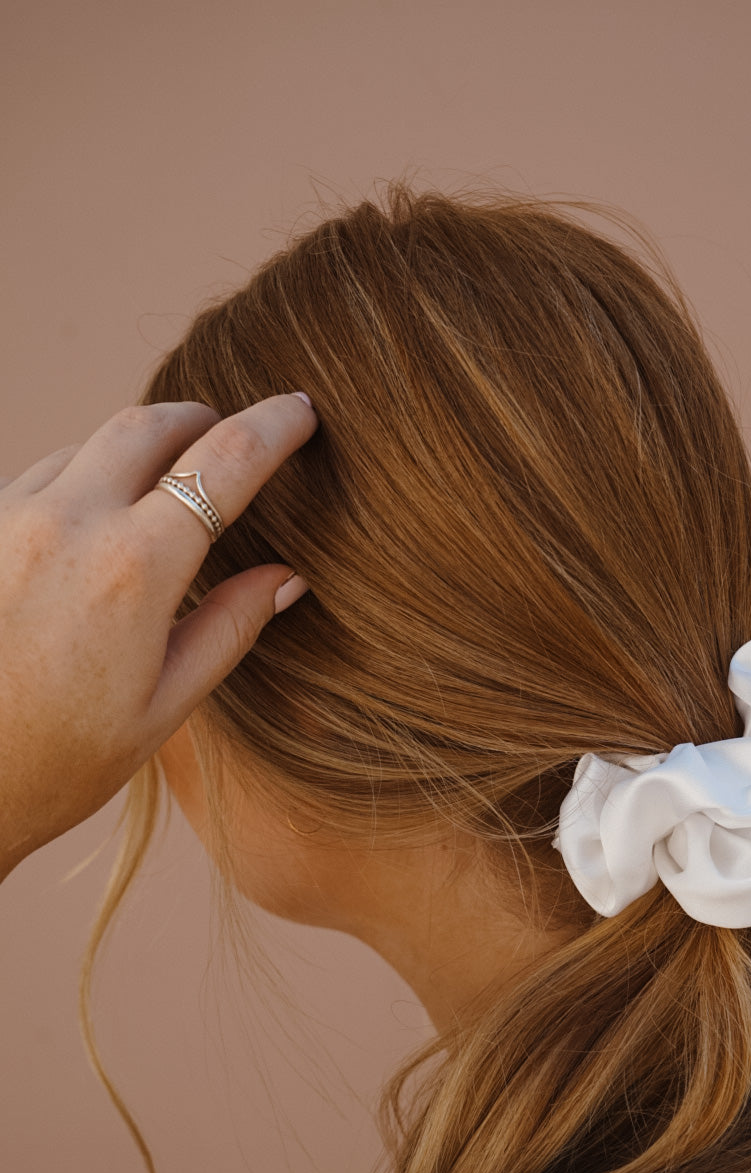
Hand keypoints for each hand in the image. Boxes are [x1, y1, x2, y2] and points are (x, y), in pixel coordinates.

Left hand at [0, 394, 317, 880]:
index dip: (272, 427)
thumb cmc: (58, 763)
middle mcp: (66, 523)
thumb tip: (285, 576)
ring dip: (133, 454)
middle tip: (230, 434)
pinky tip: (92, 528)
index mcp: (133, 569)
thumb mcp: (164, 708)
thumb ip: (229, 628)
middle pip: (148, 424)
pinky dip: (78, 484)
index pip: (223, 463)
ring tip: (160, 492)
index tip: (300, 410)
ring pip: (85, 447)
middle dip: (199, 418)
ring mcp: (8, 520)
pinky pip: (36, 480)